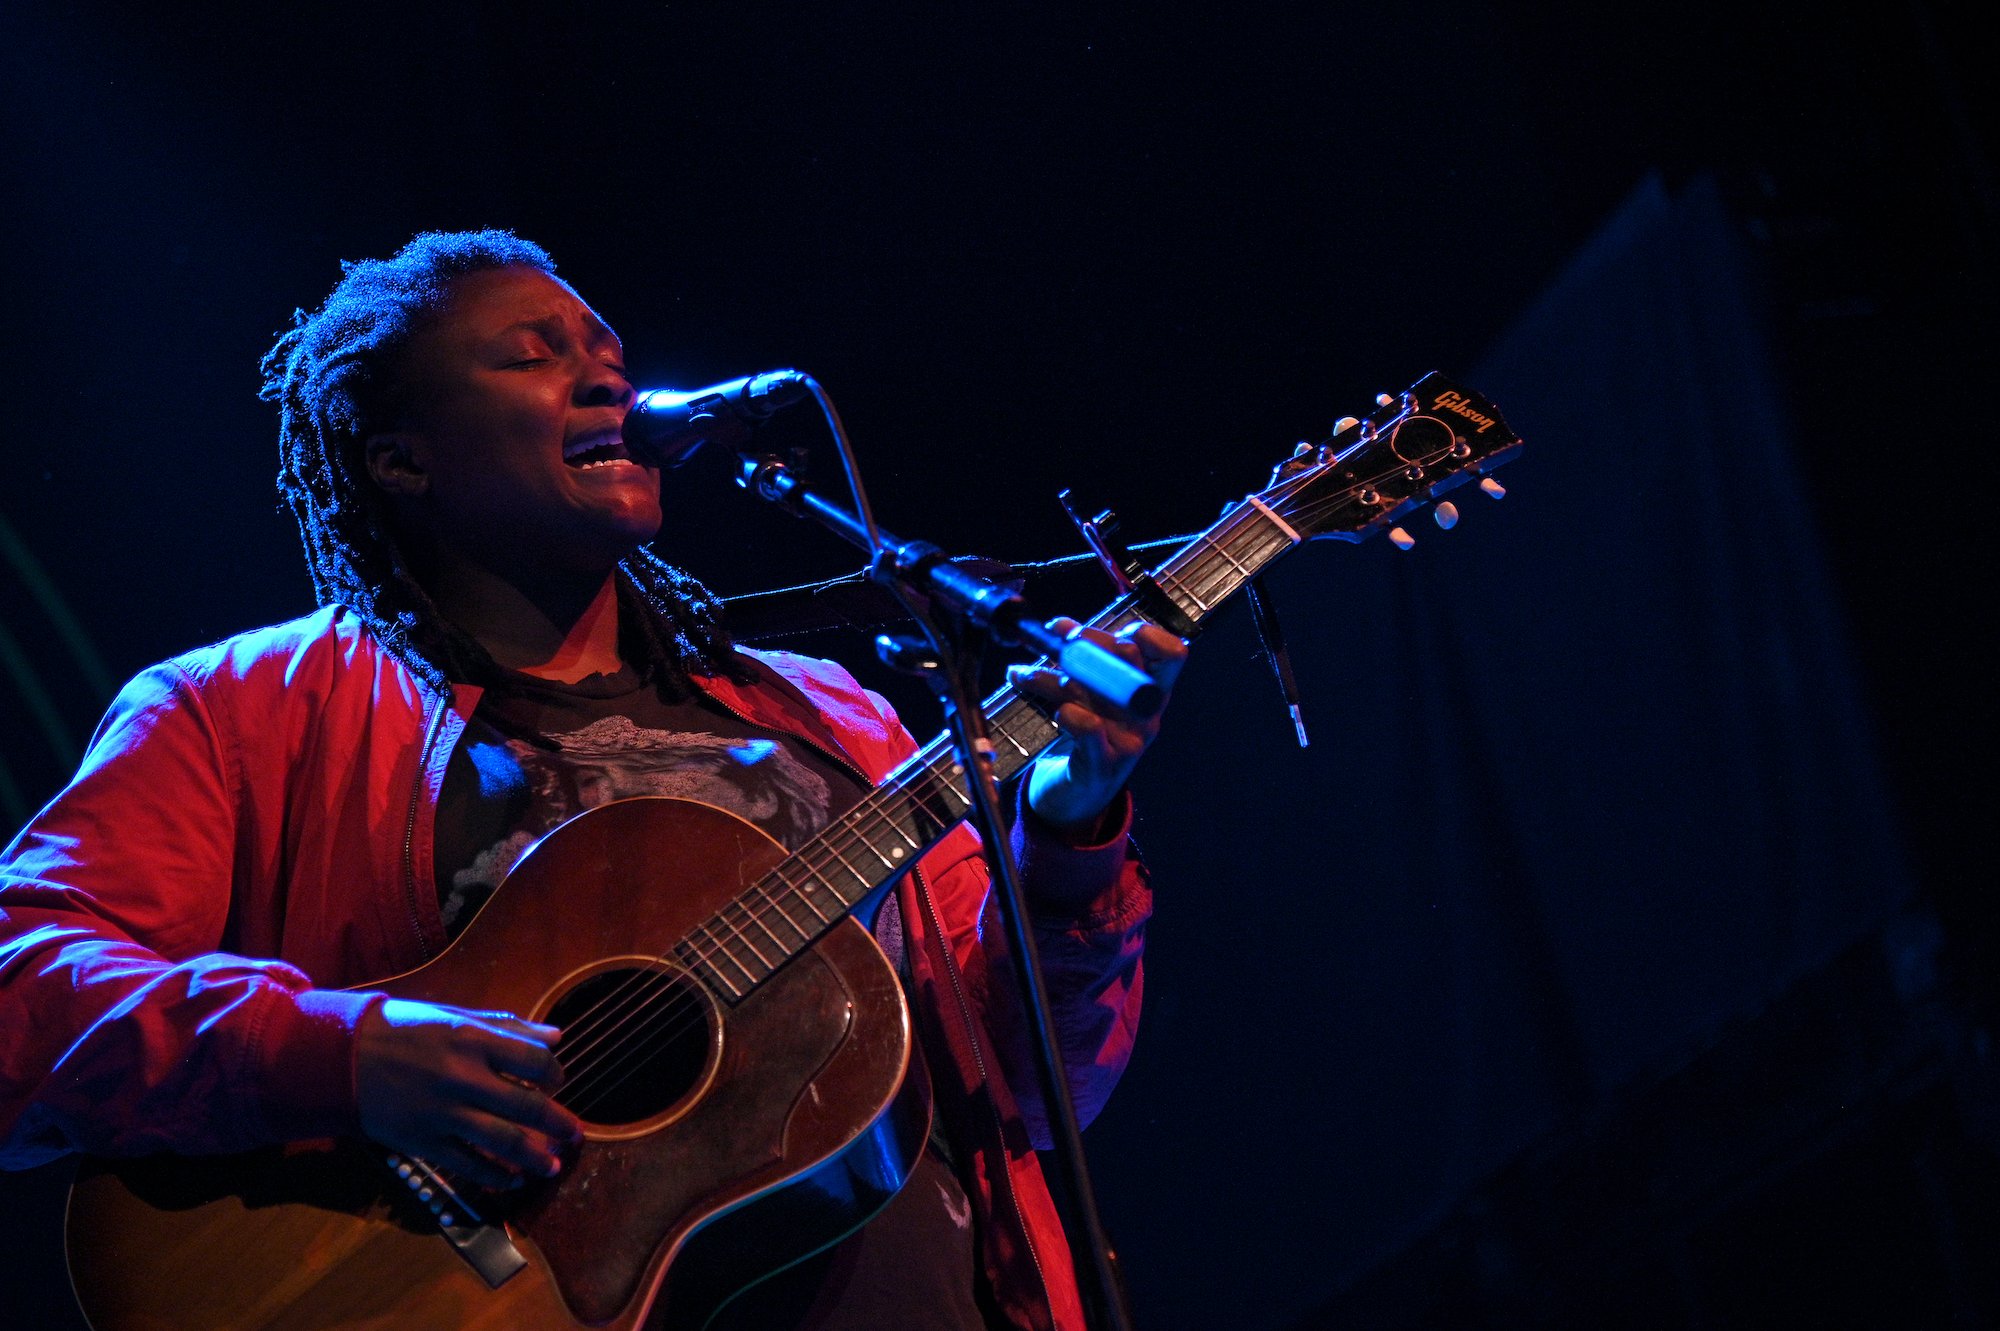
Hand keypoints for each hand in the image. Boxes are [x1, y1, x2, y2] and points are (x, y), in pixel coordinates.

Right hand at [355, 998, 581, 1189]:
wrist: (341, 1057)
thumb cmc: (404, 1029)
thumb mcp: (455, 1016)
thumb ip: (507, 1027)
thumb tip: (556, 1037)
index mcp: (473, 1040)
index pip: (535, 1061)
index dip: (555, 1074)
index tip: (558, 1082)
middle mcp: (463, 1077)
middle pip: (528, 1106)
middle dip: (559, 1124)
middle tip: (576, 1135)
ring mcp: (443, 1113)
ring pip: (503, 1142)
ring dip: (535, 1158)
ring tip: (552, 1166)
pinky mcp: (423, 1141)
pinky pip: (468, 1165)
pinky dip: (496, 1176)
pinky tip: (513, 1181)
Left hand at [1009, 619, 1188, 833]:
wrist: (1075, 792)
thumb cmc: (1087, 731)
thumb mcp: (1093, 690)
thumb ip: (1086, 657)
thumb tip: (1060, 627)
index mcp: (1153, 691)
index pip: (1172, 653)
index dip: (1143, 632)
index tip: (1102, 631)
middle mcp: (1148, 715)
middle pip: (1126, 657)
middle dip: (1084, 641)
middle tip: (1053, 641)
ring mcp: (1130, 741)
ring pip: (1090, 688)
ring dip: (1049, 676)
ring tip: (1023, 675)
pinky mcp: (1103, 765)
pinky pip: (1089, 727)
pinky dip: (1068, 713)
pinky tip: (1056, 713)